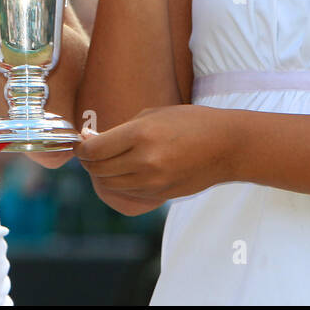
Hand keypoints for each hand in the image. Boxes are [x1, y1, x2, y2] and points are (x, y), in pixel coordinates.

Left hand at [77, 105, 235, 214]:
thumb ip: (121, 129)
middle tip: (90, 153)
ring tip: (106, 161)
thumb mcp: (154, 114)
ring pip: (110, 185)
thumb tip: (92, 139)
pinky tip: (125, 171)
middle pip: (98, 169)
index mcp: (140, 134)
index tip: (81, 143)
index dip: (82, 148)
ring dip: (103, 174)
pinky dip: (120, 184)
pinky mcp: (161, 195)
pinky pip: (128, 193)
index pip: (94, 149)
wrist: (227, 146)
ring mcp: (153, 182)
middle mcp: (144, 161)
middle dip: (89, 162)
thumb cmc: (191, 122)